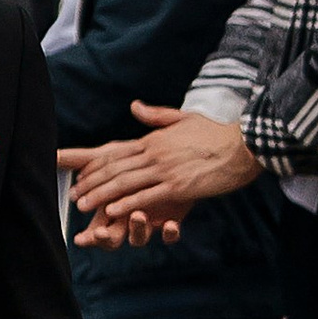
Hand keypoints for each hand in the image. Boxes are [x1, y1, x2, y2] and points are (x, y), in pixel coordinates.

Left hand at [60, 103, 259, 247]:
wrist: (243, 145)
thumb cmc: (215, 134)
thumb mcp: (182, 118)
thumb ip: (155, 116)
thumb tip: (134, 106)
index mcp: (153, 140)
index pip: (115, 153)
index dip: (95, 165)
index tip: (79, 175)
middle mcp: (154, 154)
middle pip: (114, 169)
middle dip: (91, 183)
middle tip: (74, 195)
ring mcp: (166, 170)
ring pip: (125, 183)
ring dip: (102, 195)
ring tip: (85, 206)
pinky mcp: (179, 186)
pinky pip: (147, 196)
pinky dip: (128, 204)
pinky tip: (113, 212)